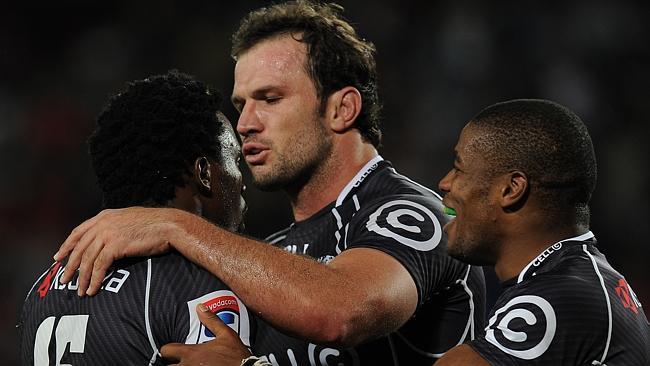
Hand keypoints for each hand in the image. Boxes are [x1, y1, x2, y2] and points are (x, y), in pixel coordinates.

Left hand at [54, 207, 177, 295]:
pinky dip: (95, 279)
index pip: (78, 231)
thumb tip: (109, 240)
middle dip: (70, 266)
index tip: (59, 257)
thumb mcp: (130, 220)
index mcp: (105, 216)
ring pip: (88, 259)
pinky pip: (100, 266)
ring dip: (82, 277)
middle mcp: (103, 223)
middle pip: (80, 247)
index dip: (67, 245)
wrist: (169, 225)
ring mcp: (108, 233)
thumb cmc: (156, 225)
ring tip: (80, 290)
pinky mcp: (115, 245)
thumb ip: (116, 226)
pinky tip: (93, 289)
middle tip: (64, 279)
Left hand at [162, 304, 251, 365]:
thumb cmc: (236, 356)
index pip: (166, 350)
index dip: (169, 350)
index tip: (173, 351)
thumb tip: (200, 307)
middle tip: (180, 360)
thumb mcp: (226, 334)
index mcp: (192, 353)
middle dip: (173, 363)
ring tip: (187, 365)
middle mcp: (188, 365)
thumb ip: (211, 320)